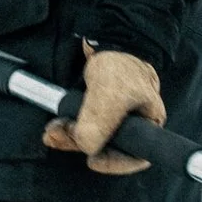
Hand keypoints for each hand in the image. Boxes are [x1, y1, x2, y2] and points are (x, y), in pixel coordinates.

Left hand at [44, 46, 164, 176]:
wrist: (107, 37)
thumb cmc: (120, 64)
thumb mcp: (110, 96)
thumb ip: (99, 123)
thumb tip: (85, 147)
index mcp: (148, 123)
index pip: (137, 157)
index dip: (116, 164)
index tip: (93, 160)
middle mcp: (133, 124)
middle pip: (107, 149)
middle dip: (81, 145)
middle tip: (60, 136)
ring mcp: (113, 118)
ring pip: (91, 139)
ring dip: (69, 136)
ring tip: (53, 129)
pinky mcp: (97, 110)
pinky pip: (82, 127)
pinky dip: (67, 127)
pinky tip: (56, 123)